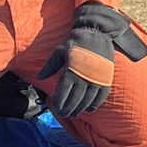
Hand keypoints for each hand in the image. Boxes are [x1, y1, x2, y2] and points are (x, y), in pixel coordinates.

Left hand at [42, 1, 146, 122]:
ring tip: (74, 113)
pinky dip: (95, 104)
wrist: (97, 32)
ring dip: (80, 108)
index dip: (59, 103)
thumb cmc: (77, 41)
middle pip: (75, 99)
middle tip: (64, 114)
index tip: (56, 109)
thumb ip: (50, 65)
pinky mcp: (106, 78)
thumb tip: (40, 77)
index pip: (64, 92)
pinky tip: (90, 108)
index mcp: (72, 70)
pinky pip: (101, 96)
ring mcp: (97, 79)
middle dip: (68, 109)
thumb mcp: (60, 50)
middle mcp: (85, 77)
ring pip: (88, 100)